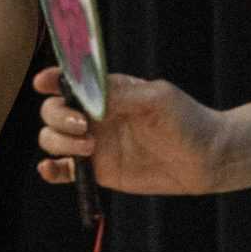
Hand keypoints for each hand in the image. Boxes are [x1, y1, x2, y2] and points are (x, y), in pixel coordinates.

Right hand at [33, 66, 219, 195]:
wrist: (207, 158)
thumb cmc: (186, 120)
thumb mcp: (156, 98)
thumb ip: (119, 94)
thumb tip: (85, 95)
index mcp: (106, 92)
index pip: (68, 82)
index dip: (51, 81)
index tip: (43, 83)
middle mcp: (94, 116)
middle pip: (52, 112)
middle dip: (58, 117)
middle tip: (83, 126)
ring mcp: (93, 144)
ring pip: (52, 139)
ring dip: (59, 142)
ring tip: (88, 149)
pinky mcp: (97, 171)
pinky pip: (64, 170)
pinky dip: (50, 170)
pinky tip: (49, 169)